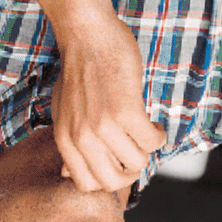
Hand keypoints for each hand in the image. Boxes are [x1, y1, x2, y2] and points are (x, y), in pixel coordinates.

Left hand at [49, 13, 162, 193]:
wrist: (87, 36)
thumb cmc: (78, 71)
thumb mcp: (63, 112)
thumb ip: (67, 144)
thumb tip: (65, 173)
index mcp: (64, 139)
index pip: (87, 184)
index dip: (109, 177)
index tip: (118, 161)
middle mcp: (81, 137)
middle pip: (114, 181)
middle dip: (131, 170)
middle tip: (135, 151)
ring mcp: (103, 126)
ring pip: (138, 162)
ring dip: (147, 149)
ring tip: (143, 131)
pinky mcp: (126, 113)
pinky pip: (153, 142)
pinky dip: (159, 134)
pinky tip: (152, 121)